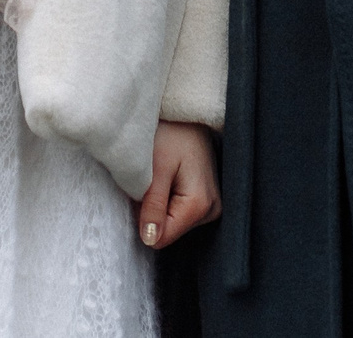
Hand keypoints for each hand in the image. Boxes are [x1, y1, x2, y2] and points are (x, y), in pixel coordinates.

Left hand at [136, 121, 217, 248]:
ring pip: (172, 222)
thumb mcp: (155, 168)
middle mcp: (212, 210)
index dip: (143, 218)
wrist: (186, 112)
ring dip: (158, 203)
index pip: (162, 238)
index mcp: (200, 205)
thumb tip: (150, 241)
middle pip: (168, 231)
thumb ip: (152, 206)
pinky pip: (178, 212)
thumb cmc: (170, 133)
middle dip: (151, 210)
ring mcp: (211, 206)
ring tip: (160, 175)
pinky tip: (167, 178)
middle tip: (151, 179)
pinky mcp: (206, 200)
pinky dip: (166, 199)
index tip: (140, 191)